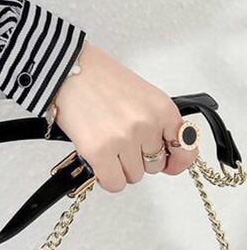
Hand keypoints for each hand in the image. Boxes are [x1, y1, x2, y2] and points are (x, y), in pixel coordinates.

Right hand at [50, 40, 198, 192]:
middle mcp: (146, 124)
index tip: (168, 163)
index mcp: (161, 108)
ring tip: (102, 139)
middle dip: (137, 156)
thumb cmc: (96, 75)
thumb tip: (168, 157)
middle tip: (117, 135)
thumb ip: (156, 121)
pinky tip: (97, 159)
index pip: (185, 149)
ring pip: (133, 176)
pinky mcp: (98, 151)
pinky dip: (106, 176)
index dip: (176, 160)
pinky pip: (114, 183)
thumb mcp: (139, 92)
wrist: (63, 66)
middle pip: (154, 165)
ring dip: (118, 164)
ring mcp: (123, 139)